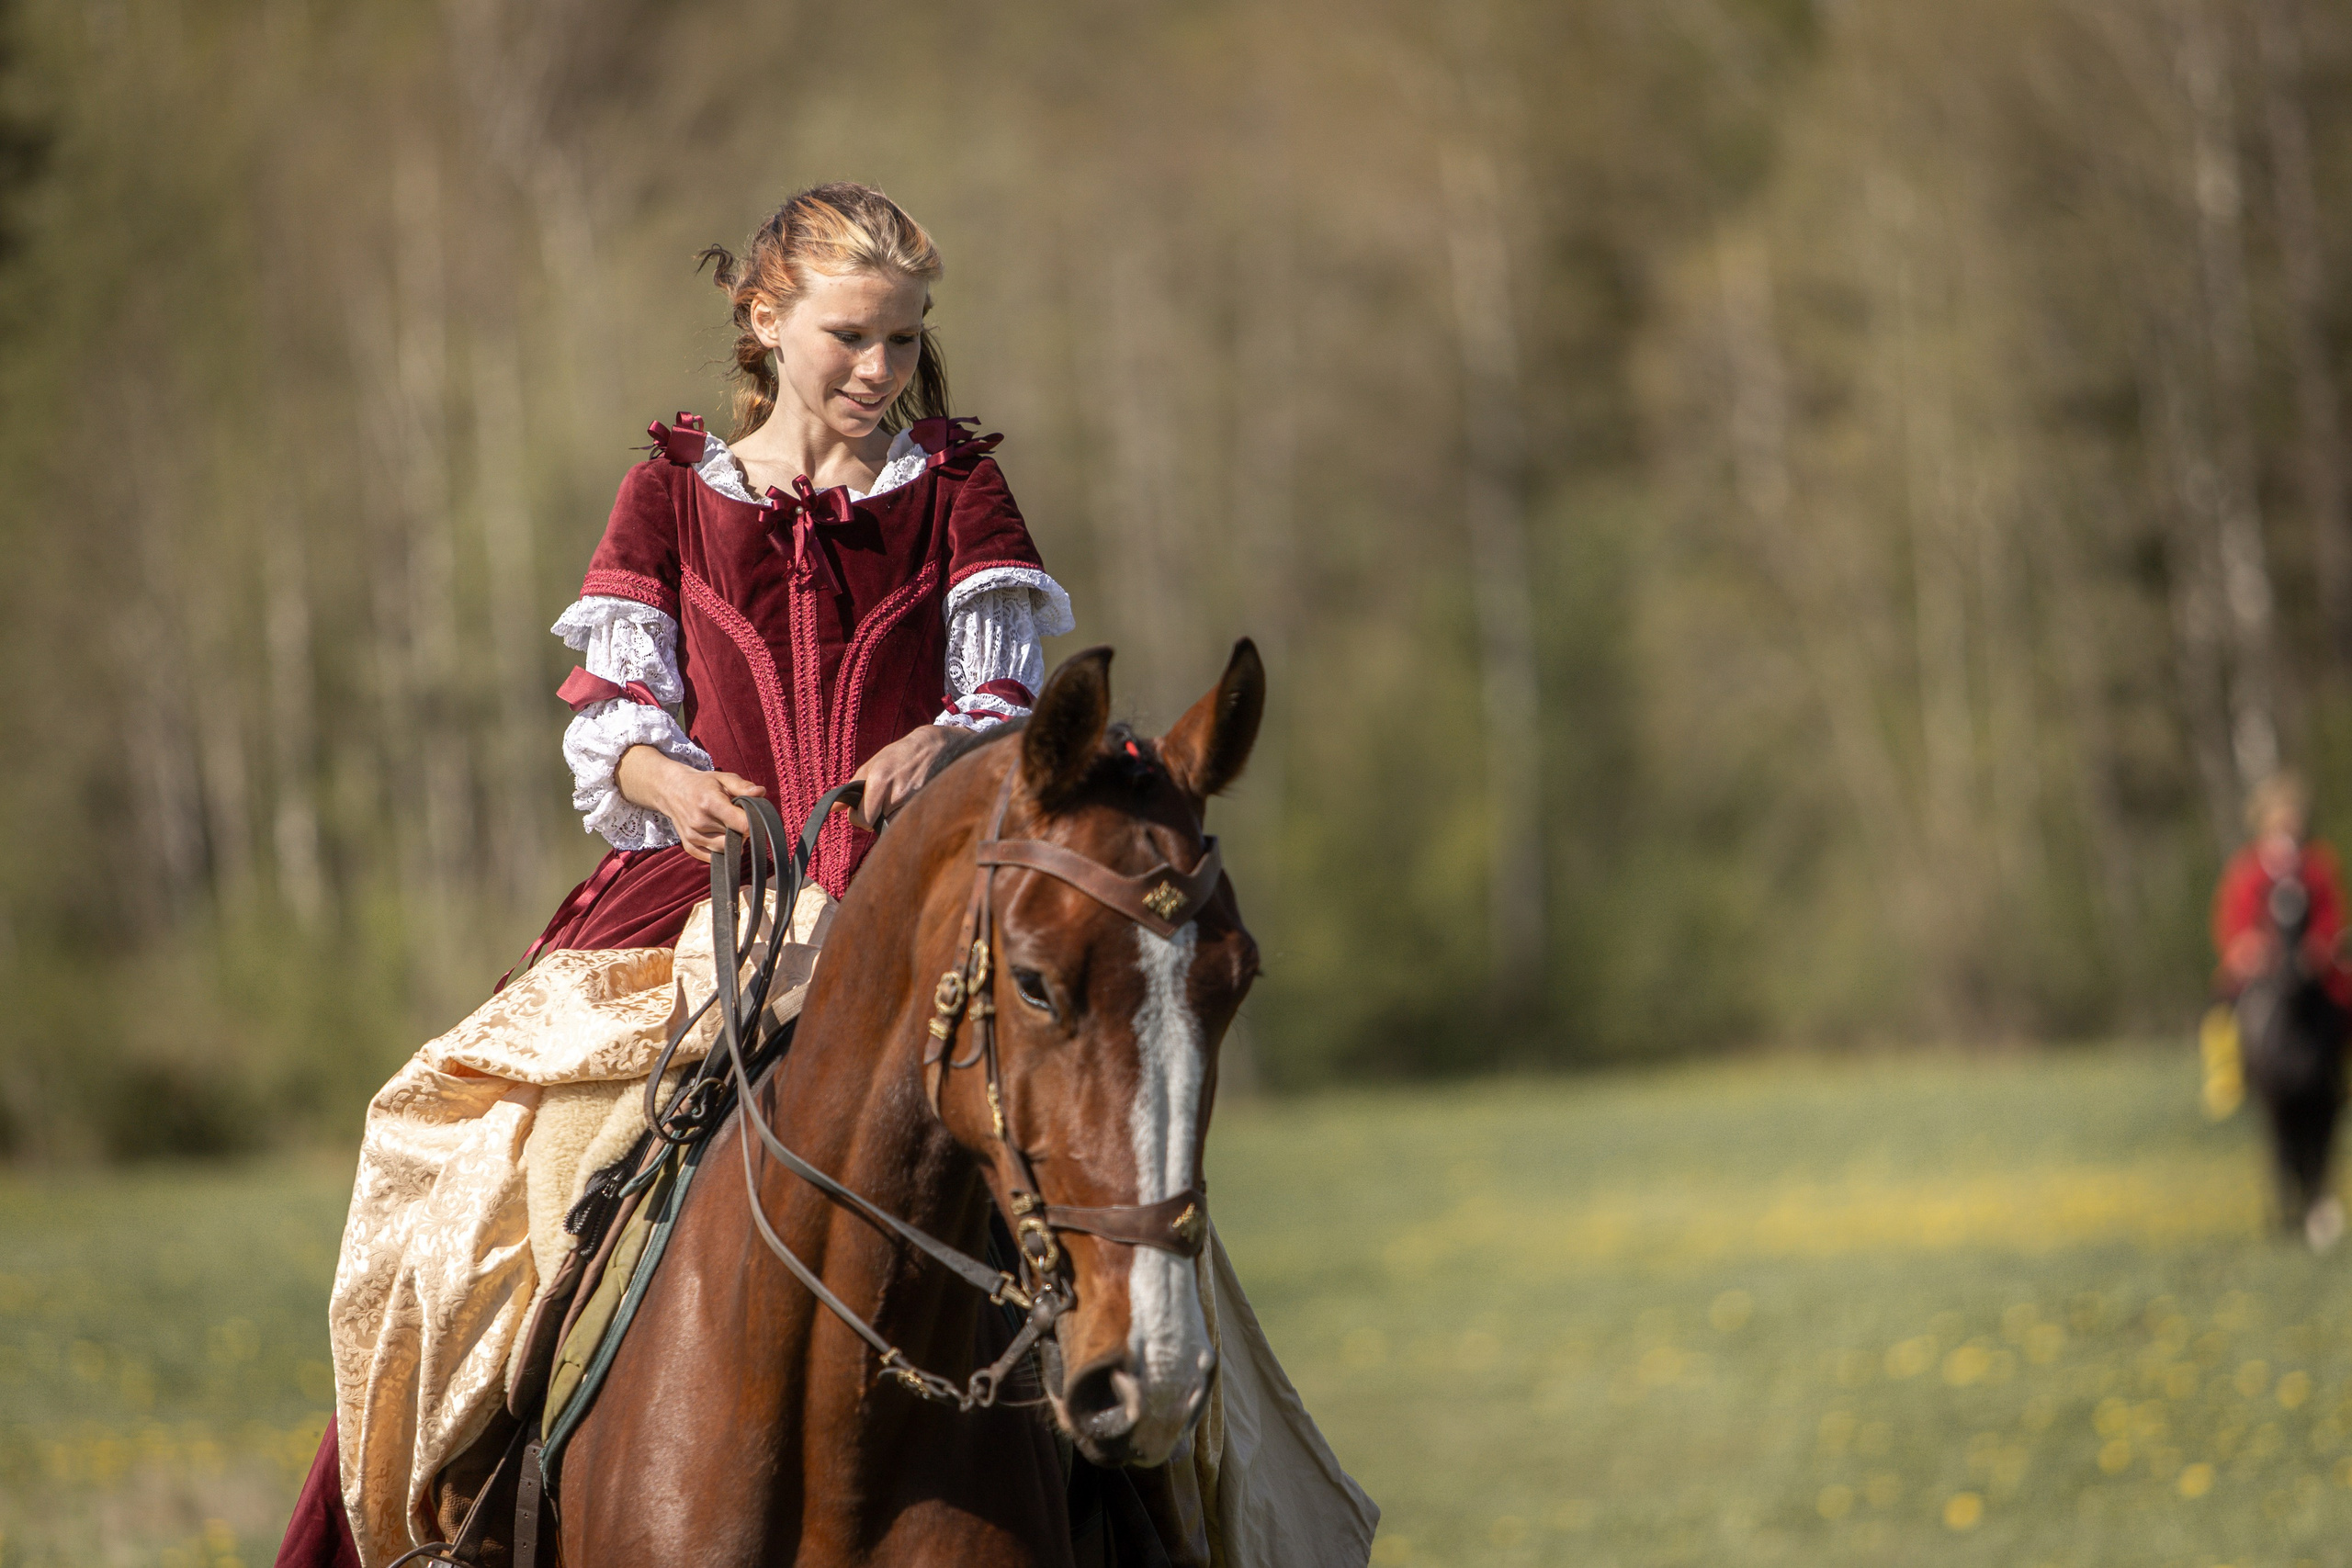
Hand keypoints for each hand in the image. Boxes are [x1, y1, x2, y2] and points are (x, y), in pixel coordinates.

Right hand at [617, 746, 766, 863]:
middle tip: (737, 818)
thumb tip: (761, 793)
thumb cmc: (702, 784)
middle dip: (742, 831)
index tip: (750, 815)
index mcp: (710, 803)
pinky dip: (720, 850)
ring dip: (732, 841)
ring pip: (726, 850)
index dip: (752, 822)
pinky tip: (719, 835)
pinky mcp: (689, 847)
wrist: (672, 790)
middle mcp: (699, 822)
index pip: (742, 825)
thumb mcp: (723, 778)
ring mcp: (693, 836)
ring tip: (727, 826)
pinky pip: (713, 858)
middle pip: (736, 839)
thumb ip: (743, 787)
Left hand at [846, 725, 960, 828]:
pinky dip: (902, 816)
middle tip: (878, 806)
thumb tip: (832, 808)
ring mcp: (911, 801)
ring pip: (890, 825)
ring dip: (888, 817)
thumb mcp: (871, 766)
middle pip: (874, 824)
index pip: (861, 818)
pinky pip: (905, 821)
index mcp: (878, 781)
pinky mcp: (923, 805)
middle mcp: (895, 793)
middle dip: (872, 819)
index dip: (858, 816)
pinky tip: (906, 802)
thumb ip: (851, 788)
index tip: (862, 809)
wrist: (933, 748)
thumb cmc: (898, 756)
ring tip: (894, 800)